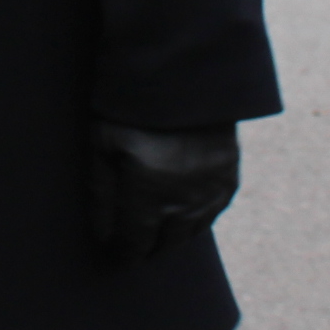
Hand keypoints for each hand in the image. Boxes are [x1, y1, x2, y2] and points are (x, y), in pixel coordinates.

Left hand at [87, 119, 239, 263]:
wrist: (185, 74)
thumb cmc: (132, 106)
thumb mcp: (103, 143)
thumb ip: (101, 191)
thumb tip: (101, 233)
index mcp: (149, 194)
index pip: (135, 242)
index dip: (123, 253)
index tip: (113, 255)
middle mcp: (184, 201)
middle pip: (165, 243)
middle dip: (146, 248)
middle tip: (132, 247)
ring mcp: (211, 191)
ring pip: (190, 233)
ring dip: (171, 237)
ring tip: (155, 234)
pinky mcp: (229, 176)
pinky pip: (213, 213)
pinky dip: (196, 220)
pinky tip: (184, 216)